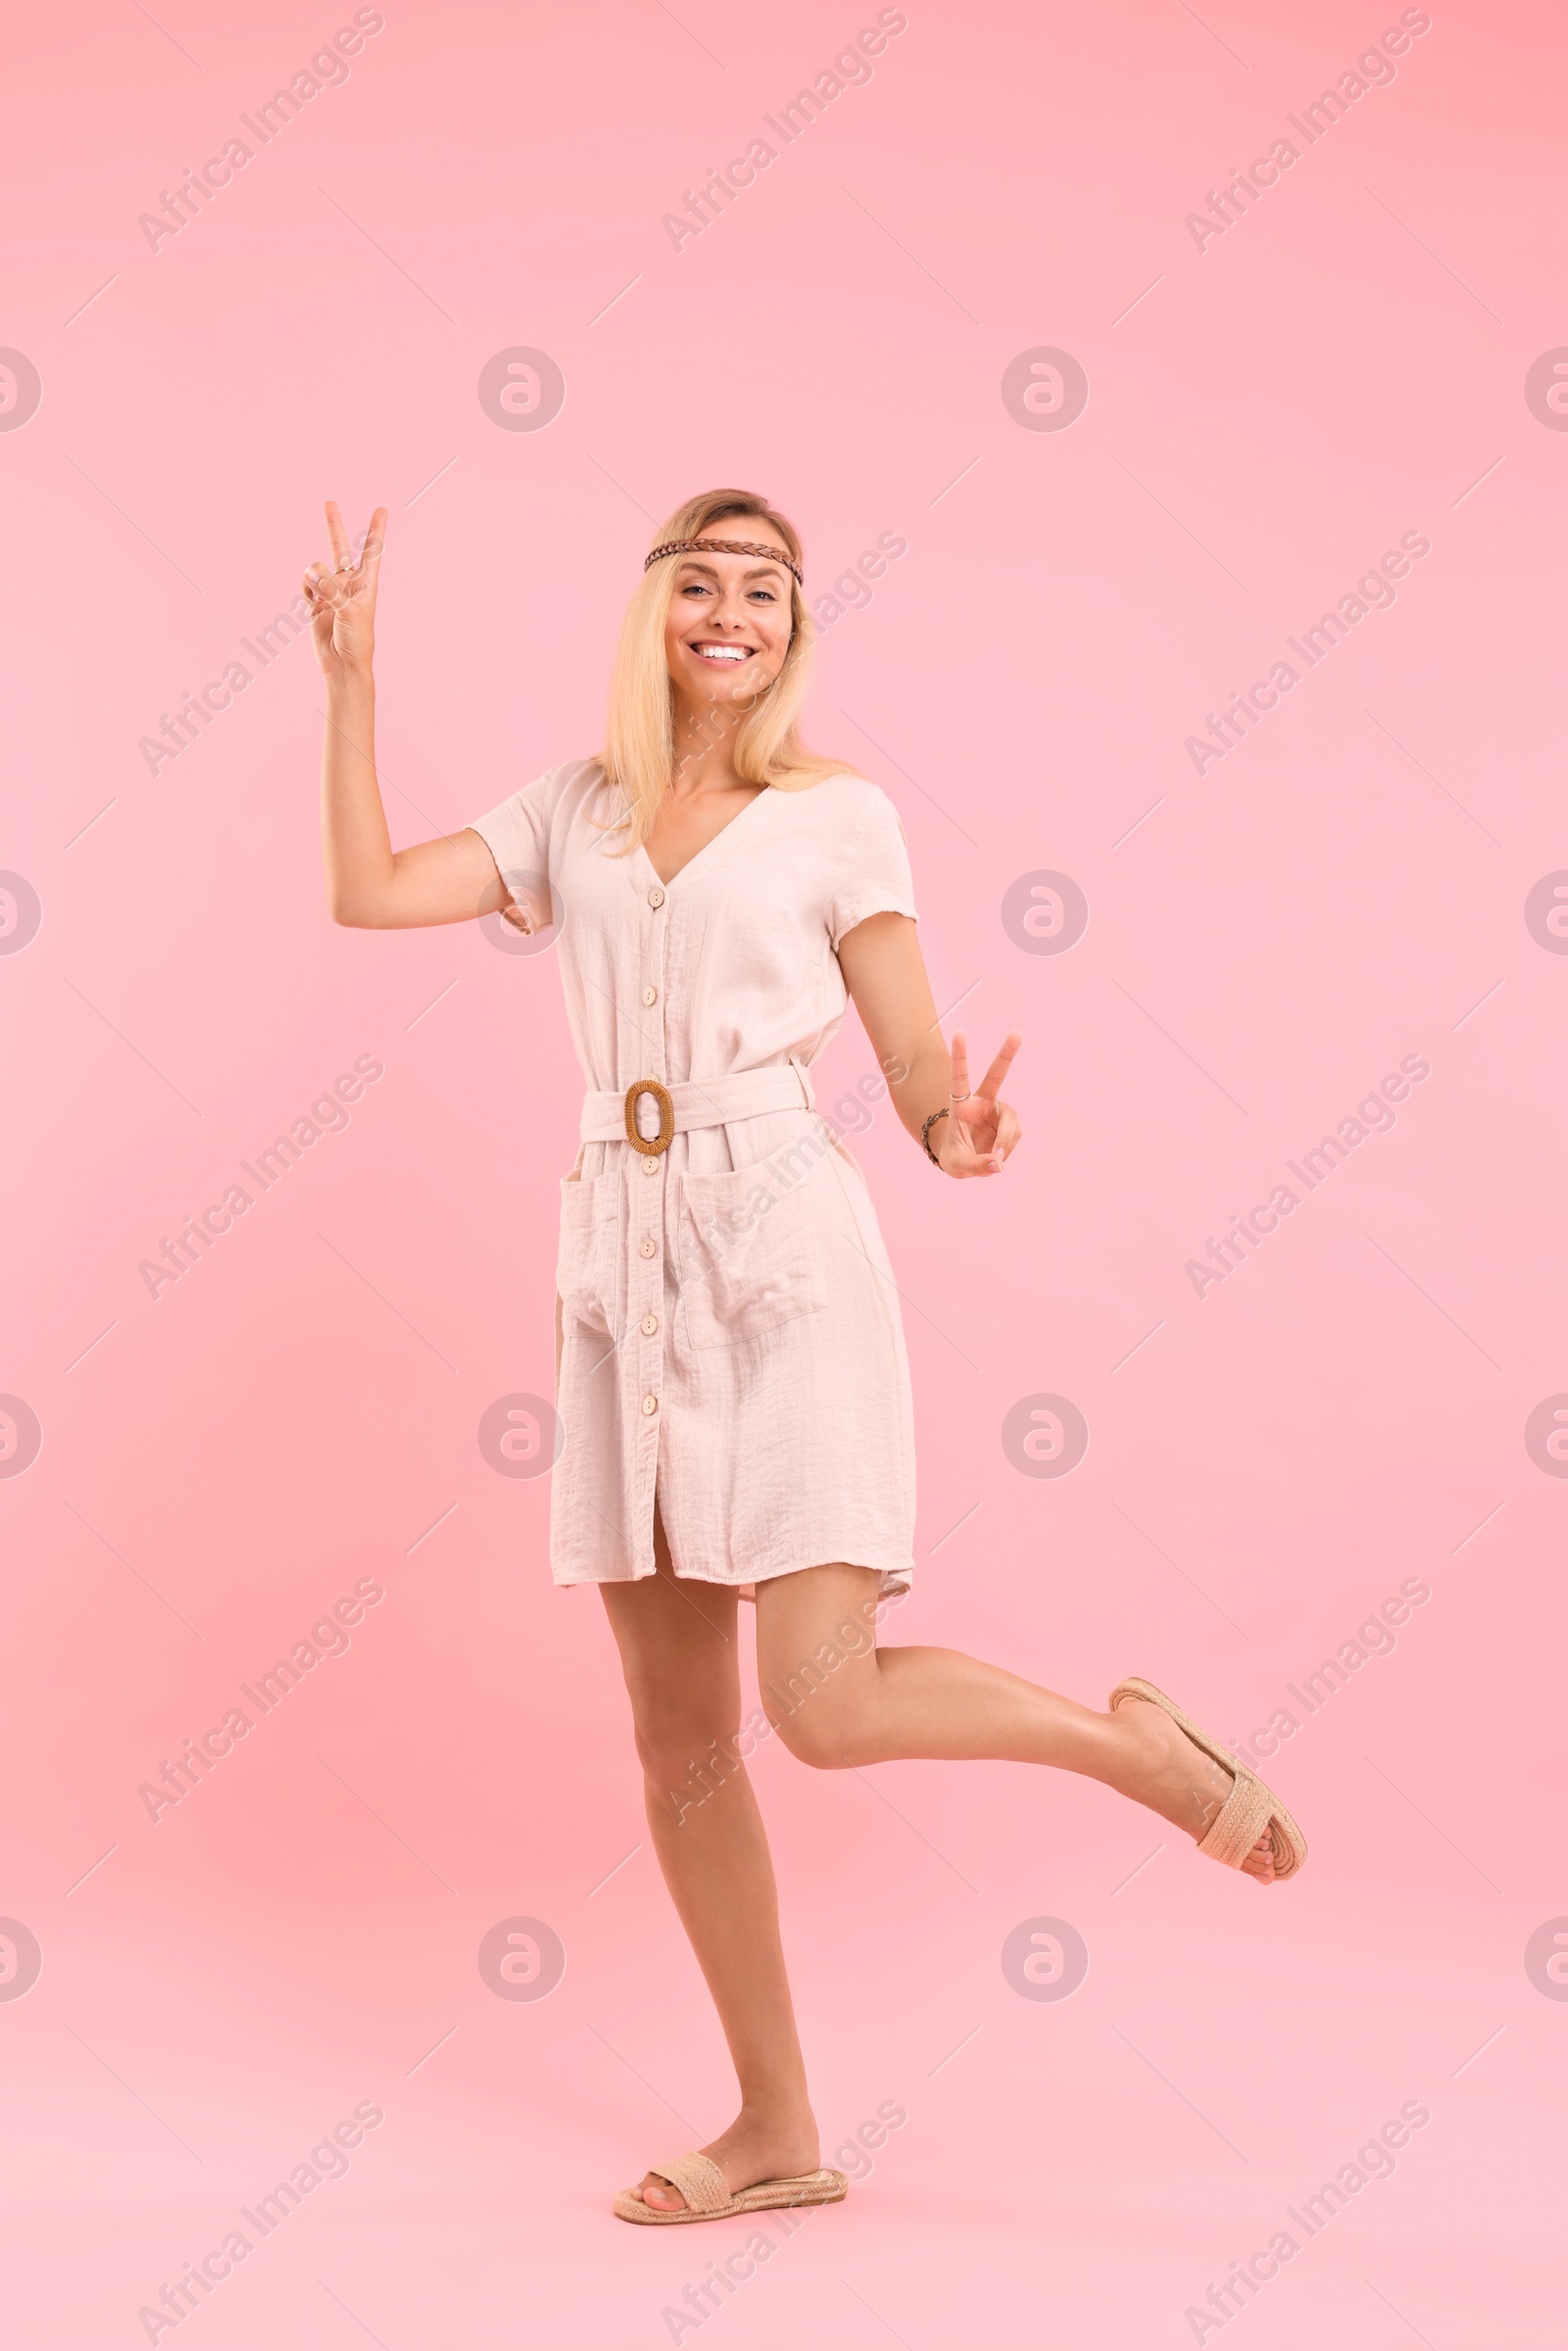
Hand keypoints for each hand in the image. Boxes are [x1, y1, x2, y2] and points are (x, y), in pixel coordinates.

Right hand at [302, 500, 386, 680]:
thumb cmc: (356, 641)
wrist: (341, 664)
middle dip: (334, 526)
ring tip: (319, 600)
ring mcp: (330, 591)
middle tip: (329, 503)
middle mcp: (348, 584)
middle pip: (339, 548)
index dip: (376, 531)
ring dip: (313, 579)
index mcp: (366, 584)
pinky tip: (312, 606)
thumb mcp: (348, 612)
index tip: (381, 510)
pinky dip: (306, 592)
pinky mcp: (315, 601)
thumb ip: (330, 589)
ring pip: (315, 569)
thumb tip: (310, 571)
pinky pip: (305, 585)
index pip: (372, 552)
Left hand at [936, 1029, 1022, 1177]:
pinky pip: (1016, 1136)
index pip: (959, 1077)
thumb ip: (975, 1165)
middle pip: (997, 1075)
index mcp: (961, 1105)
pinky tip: (999, 1156)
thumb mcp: (957, 1165)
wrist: (967, 1162)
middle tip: (1017, 1034)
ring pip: (1011, 1121)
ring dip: (1006, 1141)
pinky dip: (1009, 1149)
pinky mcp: (1011, 1124)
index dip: (960, 1056)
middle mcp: (982, 1102)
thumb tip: (998, 1165)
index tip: (960, 1033)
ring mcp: (998, 1111)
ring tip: (997, 1159)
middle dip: (1007, 1054)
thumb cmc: (955, 1157)